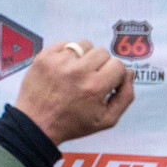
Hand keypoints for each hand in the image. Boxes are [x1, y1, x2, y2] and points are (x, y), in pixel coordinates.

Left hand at [15, 40, 133, 144]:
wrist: (36, 123)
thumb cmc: (73, 123)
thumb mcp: (107, 119)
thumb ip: (126, 96)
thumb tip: (130, 73)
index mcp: (95, 86)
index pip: (118, 65)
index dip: (115, 75)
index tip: (106, 83)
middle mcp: (77, 71)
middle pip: (103, 52)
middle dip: (101, 65)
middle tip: (91, 79)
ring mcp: (59, 61)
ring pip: (84, 45)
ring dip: (85, 56)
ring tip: (78, 72)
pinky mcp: (44, 56)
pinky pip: (65, 43)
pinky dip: (68, 53)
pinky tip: (64, 68)